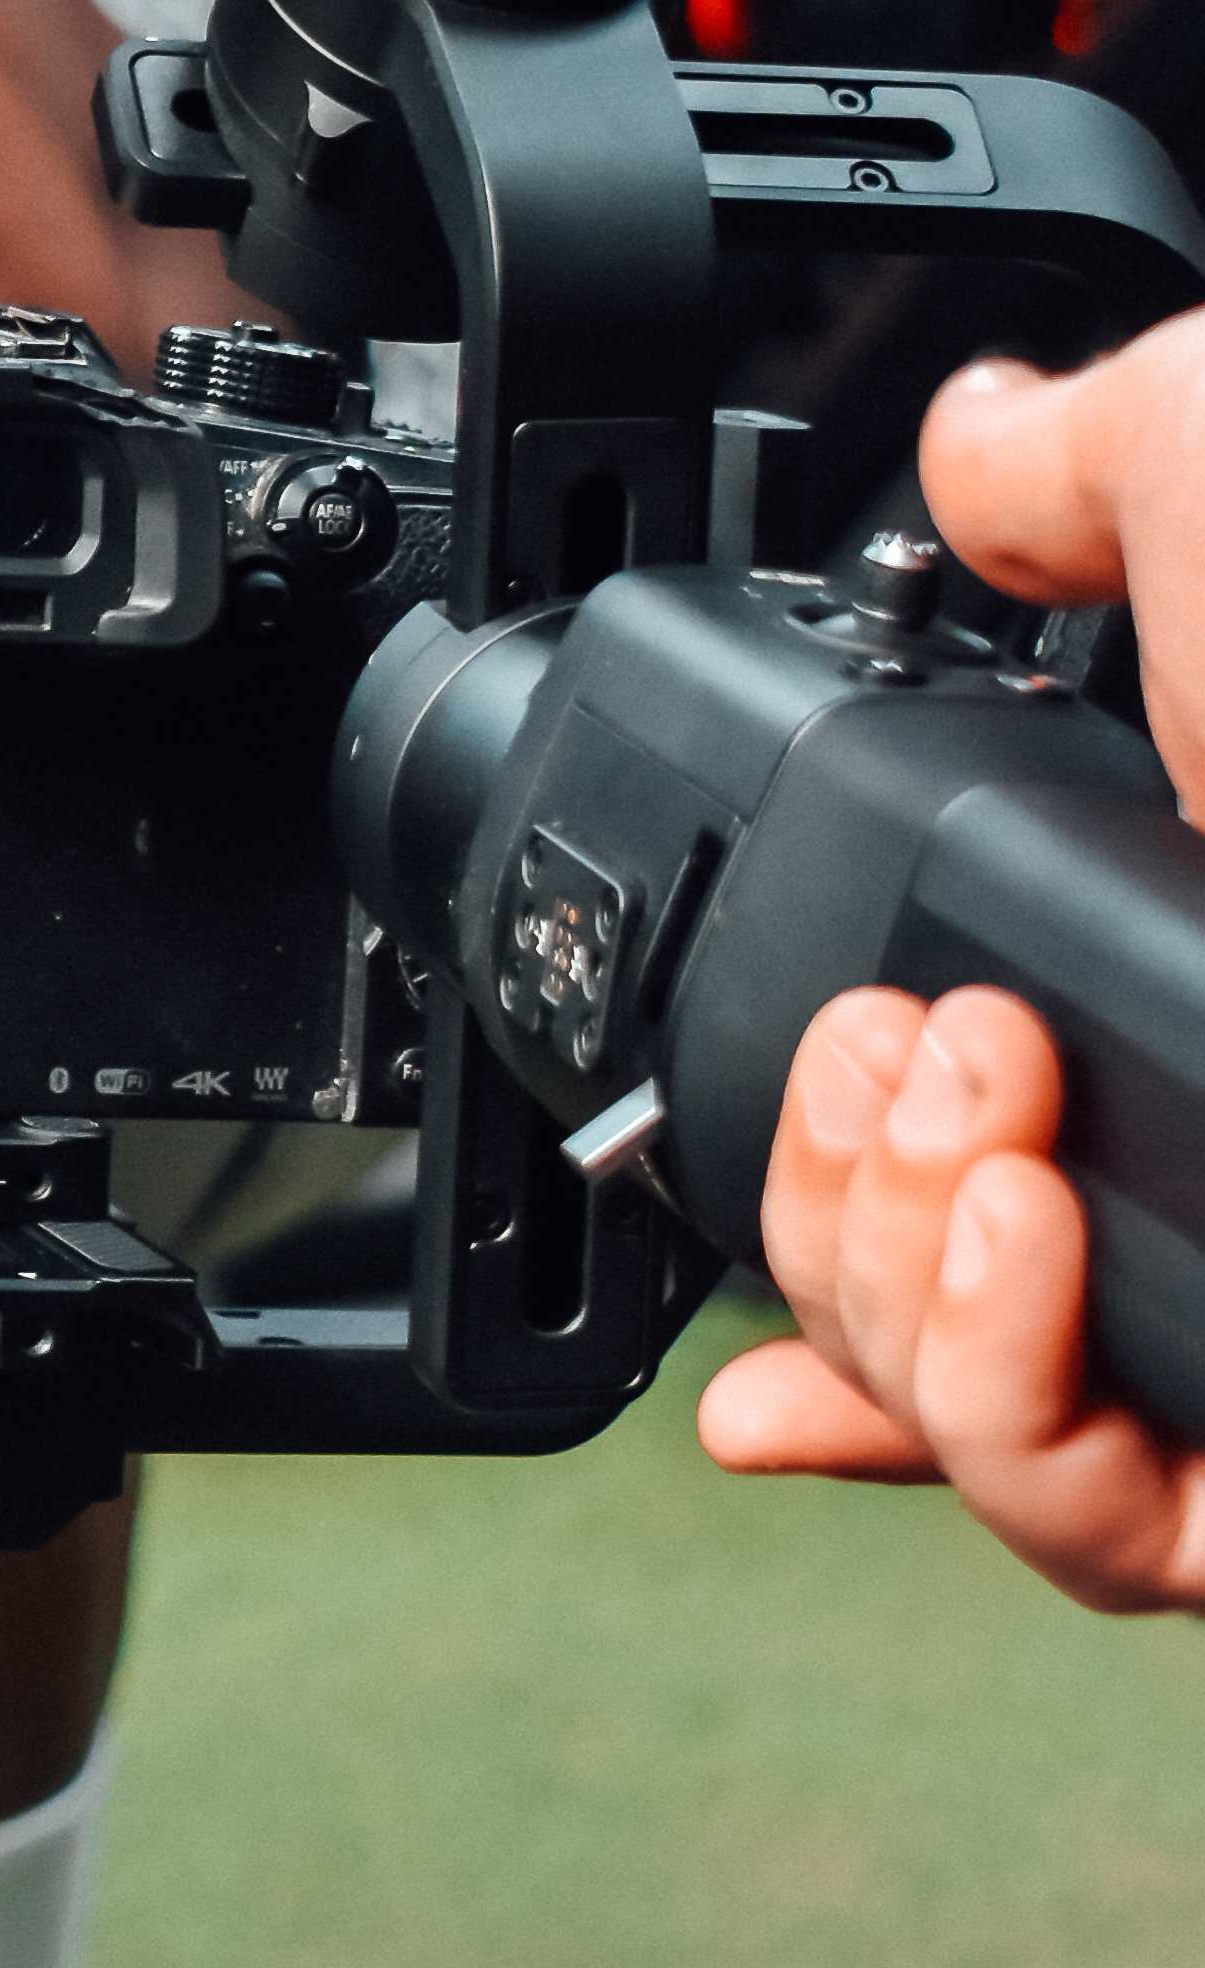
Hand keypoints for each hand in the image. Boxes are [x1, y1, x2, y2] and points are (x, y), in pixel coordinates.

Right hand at [694, 300, 1204, 1608]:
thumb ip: (1078, 464)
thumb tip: (987, 442)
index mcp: (1195, 990)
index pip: (966, 1136)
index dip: (822, 1140)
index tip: (802, 1070)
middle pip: (911, 1290)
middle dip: (829, 1167)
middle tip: (916, 1039)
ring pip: (981, 1427)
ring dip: (891, 1273)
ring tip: (972, 1116)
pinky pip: (1097, 1525)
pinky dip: (990, 1404)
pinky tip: (999, 1226)